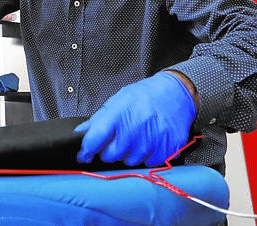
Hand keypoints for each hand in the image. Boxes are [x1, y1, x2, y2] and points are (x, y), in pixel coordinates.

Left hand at [75, 72, 196, 166]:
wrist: (177, 93)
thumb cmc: (145, 95)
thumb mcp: (120, 98)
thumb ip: (100, 117)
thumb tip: (80, 132)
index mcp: (121, 112)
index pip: (96, 138)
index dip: (86, 149)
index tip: (84, 154)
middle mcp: (137, 127)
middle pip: (112, 155)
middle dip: (110, 150)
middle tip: (119, 139)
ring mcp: (154, 139)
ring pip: (130, 161)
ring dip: (130, 153)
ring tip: (138, 136)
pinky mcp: (168, 148)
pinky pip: (149, 163)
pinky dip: (147, 156)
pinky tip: (151, 141)